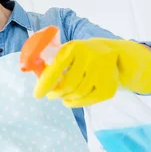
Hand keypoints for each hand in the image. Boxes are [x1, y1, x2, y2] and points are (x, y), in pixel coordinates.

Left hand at [33, 38, 150, 107]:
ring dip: (65, 97)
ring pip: (77, 94)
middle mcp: (90, 58)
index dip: (45, 84)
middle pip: (68, 85)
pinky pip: (88, 100)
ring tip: (62, 95)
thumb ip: (53, 61)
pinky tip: (70, 100)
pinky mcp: (109, 86)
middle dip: (56, 93)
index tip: (37, 95)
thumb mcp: (68, 50)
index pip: (57, 68)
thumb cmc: (81, 54)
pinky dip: (76, 103)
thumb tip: (36, 76)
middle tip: (51, 95)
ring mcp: (102, 73)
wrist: (114, 54)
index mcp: (75, 48)